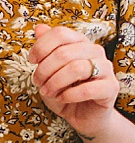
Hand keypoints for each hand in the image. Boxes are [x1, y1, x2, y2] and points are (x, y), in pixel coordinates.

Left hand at [30, 23, 117, 137]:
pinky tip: (62, 98)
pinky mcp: (111, 88)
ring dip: (55, 82)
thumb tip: (39, 27)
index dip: (41, 47)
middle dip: (44, 70)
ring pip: (76, 68)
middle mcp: (95, 51)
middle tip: (38, 82)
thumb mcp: (48, 69)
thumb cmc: (64, 89)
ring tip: (47, 91)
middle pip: (64, 53)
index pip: (60, 33)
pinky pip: (89, 89)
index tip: (32, 61)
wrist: (82, 115)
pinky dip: (69, 95)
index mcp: (79, 42)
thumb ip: (45, 48)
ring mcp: (106, 69)